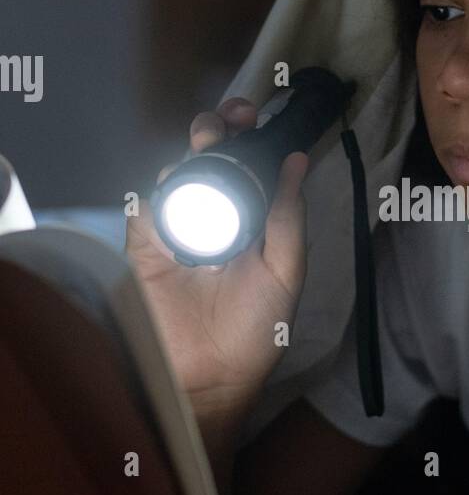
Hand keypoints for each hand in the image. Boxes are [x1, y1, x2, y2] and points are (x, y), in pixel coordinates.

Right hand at [125, 96, 308, 406]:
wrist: (209, 379)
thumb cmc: (253, 334)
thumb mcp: (284, 273)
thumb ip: (288, 219)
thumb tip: (297, 162)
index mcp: (250, 224)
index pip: (247, 168)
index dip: (250, 138)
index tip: (257, 115)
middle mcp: (214, 221)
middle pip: (208, 161)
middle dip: (217, 130)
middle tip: (231, 116)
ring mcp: (178, 232)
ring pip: (177, 176)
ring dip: (191, 153)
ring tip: (208, 140)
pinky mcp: (146, 248)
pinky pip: (146, 208)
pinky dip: (158, 193)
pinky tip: (177, 188)